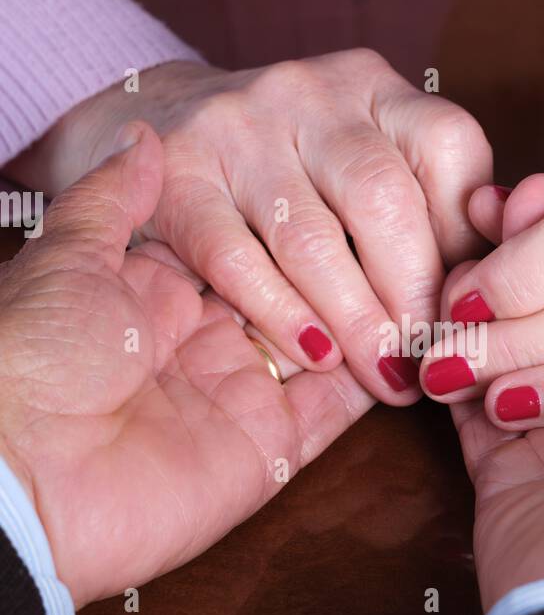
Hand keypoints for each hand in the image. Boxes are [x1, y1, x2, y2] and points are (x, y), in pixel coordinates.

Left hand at [0, 124, 372, 608]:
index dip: (307, 210)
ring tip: (431, 272)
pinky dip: (378, 380)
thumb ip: (114, 199)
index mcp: (161, 285)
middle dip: (358, 260)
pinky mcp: (268, 451)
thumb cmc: (30, 357)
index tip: (362, 175)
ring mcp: (241, 391)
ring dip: (379, 313)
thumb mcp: (66, 258)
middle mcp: (208, 334)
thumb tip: (141, 135)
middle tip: (415, 226)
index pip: (255, 235)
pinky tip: (418, 339)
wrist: (19, 479)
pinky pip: (336, 412)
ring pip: (332, 343)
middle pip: (303, 287)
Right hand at [11, 51, 490, 402]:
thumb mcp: (370, 163)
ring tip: (385, 376)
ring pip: (310, 238)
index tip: (474, 310)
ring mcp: (237, 127)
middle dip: (413, 295)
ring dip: (355, 322)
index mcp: (374, 86)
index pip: (448, 147)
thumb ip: (431, 213)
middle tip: (431, 361)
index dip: (467, 240)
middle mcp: (309, 94)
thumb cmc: (298, 169)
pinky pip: (236, 258)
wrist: (162, 121)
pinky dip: (281, 316)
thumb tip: (491, 290)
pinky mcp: (177, 173)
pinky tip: (314, 356)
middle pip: (382, 199)